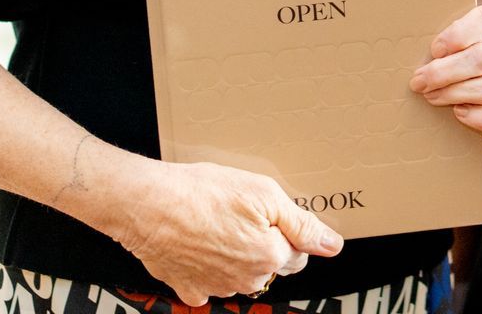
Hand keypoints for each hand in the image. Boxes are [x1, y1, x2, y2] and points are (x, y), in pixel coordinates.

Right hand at [116, 159, 341, 304]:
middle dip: (263, 244)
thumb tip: (332, 245)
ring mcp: (215, 288)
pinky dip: (206, 266)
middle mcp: (246, 280)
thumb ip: (303, 224)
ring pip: (240, 274)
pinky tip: (198, 242)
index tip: (268, 215)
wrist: (149, 205)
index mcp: (270, 257)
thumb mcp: (265, 194)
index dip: (286, 230)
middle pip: (270, 266)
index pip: (298, 253)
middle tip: (240, 215)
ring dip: (235, 255)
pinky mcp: (188, 288)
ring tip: (216, 223)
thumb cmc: (203, 193)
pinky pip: (207, 282)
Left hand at [410, 2, 481, 142]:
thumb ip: (435, 38)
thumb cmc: (447, 56)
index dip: (460, 34)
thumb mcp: (443, 39)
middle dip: (446, 72)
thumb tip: (407, 45)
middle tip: (419, 81)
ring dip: (457, 93)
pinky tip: (459, 113)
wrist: (463, 81)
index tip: (434, 49)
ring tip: (431, 97)